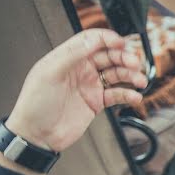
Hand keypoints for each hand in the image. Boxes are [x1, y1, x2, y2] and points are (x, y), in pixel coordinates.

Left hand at [5, 29, 145, 152]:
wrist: (36, 135)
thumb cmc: (34, 104)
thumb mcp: (50, 73)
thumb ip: (73, 54)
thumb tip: (94, 40)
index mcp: (67, 58)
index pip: (92, 40)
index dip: (108, 38)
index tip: (121, 43)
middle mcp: (80, 69)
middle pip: (109, 56)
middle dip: (124, 58)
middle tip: (134, 63)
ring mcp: (89, 86)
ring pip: (117, 74)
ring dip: (130, 76)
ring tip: (140, 81)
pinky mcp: (96, 102)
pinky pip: (117, 95)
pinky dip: (128, 95)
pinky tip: (135, 96)